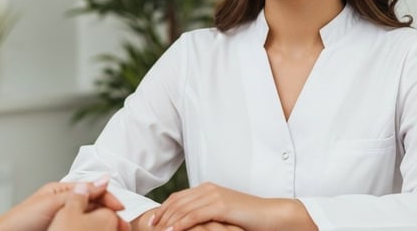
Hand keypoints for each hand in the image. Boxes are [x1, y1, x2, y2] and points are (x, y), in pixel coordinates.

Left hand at [49, 182, 129, 230]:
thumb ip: (77, 192)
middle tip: (121, 223)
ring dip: (104, 222)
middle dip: (109, 212)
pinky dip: (96, 228)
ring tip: (114, 228)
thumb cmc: (22, 219)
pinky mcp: (65, 229)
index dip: (108, 198)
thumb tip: (102, 180)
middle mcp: (65, 204)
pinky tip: (102, 230)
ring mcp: (64, 219)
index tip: (120, 208)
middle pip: (94, 204)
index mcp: (62, 192)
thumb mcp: (51, 202)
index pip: (93, 190)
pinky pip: (85, 228)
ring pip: (91, 217)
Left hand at [151, 182, 265, 230]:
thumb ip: (205, 215)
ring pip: (182, 208)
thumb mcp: (221, 215)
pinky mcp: (220, 205)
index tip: (150, 222)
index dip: (162, 209)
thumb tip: (188, 225)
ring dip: (166, 221)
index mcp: (207, 189)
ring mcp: (214, 195)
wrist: (269, 215)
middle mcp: (208, 189)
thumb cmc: (247, 218)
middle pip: (176, 201)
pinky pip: (194, 215)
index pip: (177, 198)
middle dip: (160, 216)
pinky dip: (180, 224)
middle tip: (147, 228)